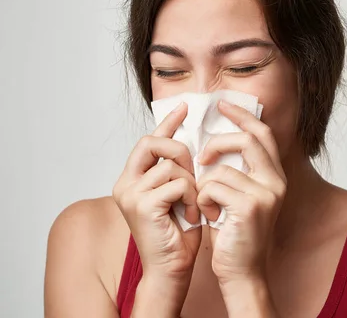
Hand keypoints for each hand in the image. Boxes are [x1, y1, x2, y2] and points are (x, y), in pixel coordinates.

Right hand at [112, 102, 201, 285]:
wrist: (172, 267)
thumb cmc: (178, 232)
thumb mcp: (179, 193)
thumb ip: (179, 170)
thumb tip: (194, 142)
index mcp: (133, 178)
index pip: (150, 140)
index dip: (168, 122)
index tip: (186, 106)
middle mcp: (125, 182)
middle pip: (154, 142)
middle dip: (181, 151)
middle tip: (194, 174)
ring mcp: (130, 193)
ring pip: (172, 165)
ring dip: (191, 184)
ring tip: (193, 205)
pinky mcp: (141, 204)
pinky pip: (177, 183)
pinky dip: (191, 198)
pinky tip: (191, 215)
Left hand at [196, 100, 286, 285]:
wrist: (242, 270)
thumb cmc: (235, 232)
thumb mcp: (240, 195)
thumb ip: (236, 170)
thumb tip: (214, 140)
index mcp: (275, 176)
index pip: (262, 134)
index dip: (243, 116)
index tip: (223, 105)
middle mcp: (276, 181)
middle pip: (247, 140)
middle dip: (217, 142)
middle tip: (202, 155)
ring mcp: (265, 194)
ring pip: (220, 169)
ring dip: (204, 186)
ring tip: (208, 205)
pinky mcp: (249, 207)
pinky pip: (212, 187)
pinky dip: (202, 200)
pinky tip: (210, 216)